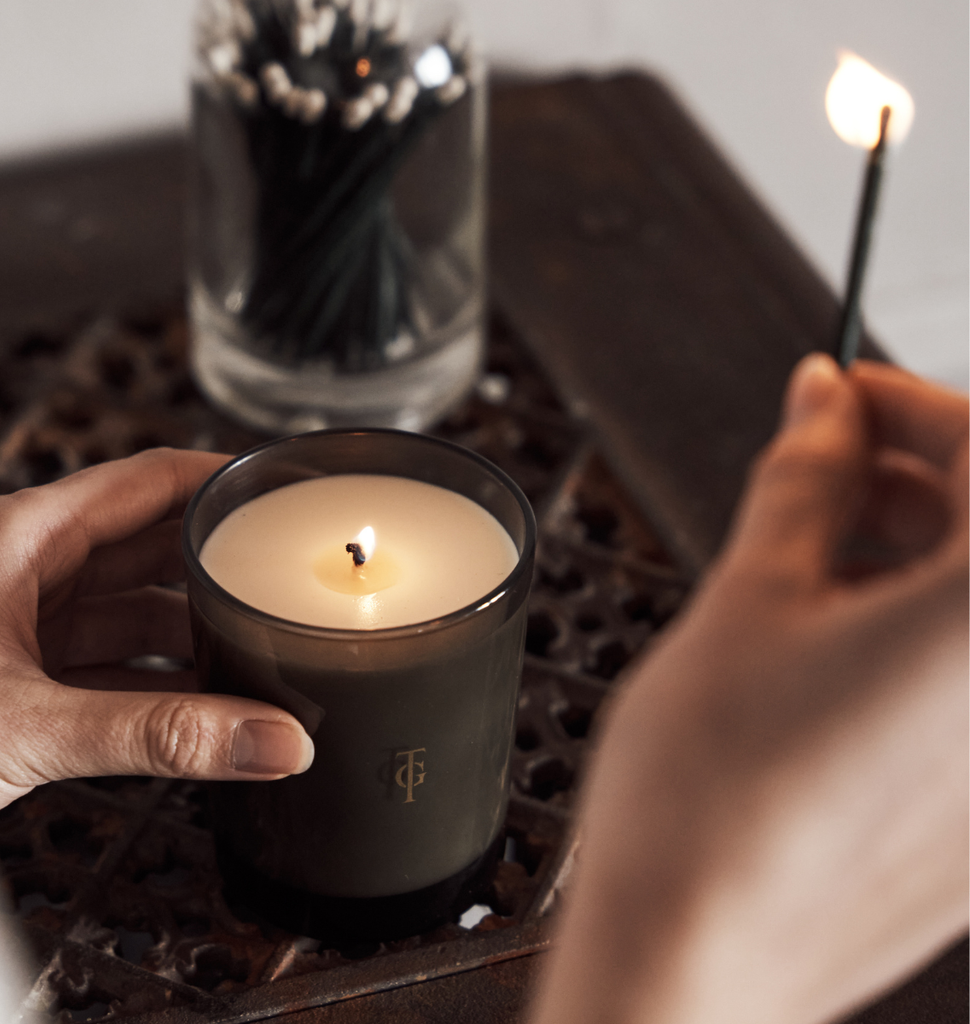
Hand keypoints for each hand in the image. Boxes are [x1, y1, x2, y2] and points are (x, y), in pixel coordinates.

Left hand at [0, 449, 313, 830]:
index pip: (148, 480)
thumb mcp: (26, 725)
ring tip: (255, 654)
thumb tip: (271, 741)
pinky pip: (101, 665)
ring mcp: (11, 622)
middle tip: (284, 585)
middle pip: (147, 545)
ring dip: (187, 634)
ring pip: (126, 610)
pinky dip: (151, 683)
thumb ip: (159, 736)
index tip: (282, 487)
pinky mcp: (7, 677)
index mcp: (20, 538)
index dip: (221, 479)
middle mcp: (18, 568)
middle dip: (216, 568)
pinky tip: (194, 707)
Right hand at [531, 355, 967, 1023]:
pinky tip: (839, 626)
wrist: (689, 959)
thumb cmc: (708, 798)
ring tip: (817, 545)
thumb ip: (807, 478)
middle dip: (917, 471)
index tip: (839, 393)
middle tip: (821, 462)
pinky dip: (928, 624)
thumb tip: (821, 403)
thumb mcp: (750, 597)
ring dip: (920, 546)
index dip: (908, 402)